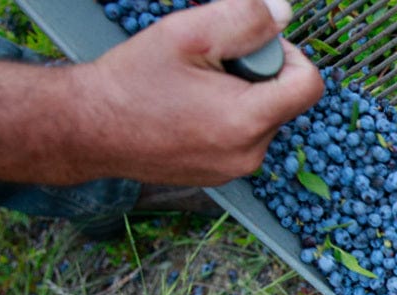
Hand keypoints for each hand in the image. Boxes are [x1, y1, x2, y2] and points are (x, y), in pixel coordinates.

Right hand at [66, 0, 323, 185]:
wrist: (87, 128)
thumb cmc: (131, 82)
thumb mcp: (188, 34)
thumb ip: (245, 19)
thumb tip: (283, 14)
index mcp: (246, 121)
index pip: (309, 84)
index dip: (289, 54)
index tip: (253, 46)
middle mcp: (247, 154)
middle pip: (283, 99)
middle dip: (255, 74)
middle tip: (209, 67)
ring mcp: (233, 170)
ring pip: (262, 118)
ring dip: (239, 95)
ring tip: (193, 89)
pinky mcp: (219, 176)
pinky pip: (241, 137)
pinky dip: (225, 117)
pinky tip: (187, 109)